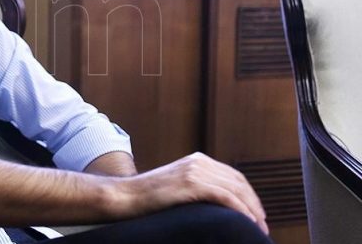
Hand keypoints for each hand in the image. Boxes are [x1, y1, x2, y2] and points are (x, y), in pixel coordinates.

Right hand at [114, 152, 268, 233]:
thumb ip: (195, 187)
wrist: (125, 196)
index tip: (257, 212)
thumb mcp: (176, 186)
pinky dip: (241, 210)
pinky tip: (247, 221)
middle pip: (238, 182)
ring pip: (236, 190)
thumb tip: (216, 203)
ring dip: (252, 210)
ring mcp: (194, 171)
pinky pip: (225, 197)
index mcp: (196, 160)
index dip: (249, 195)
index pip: (233, 176)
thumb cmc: (147, 197)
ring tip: (259, 227)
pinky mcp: (191, 184)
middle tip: (263, 223)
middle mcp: (198, 161)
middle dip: (254, 203)